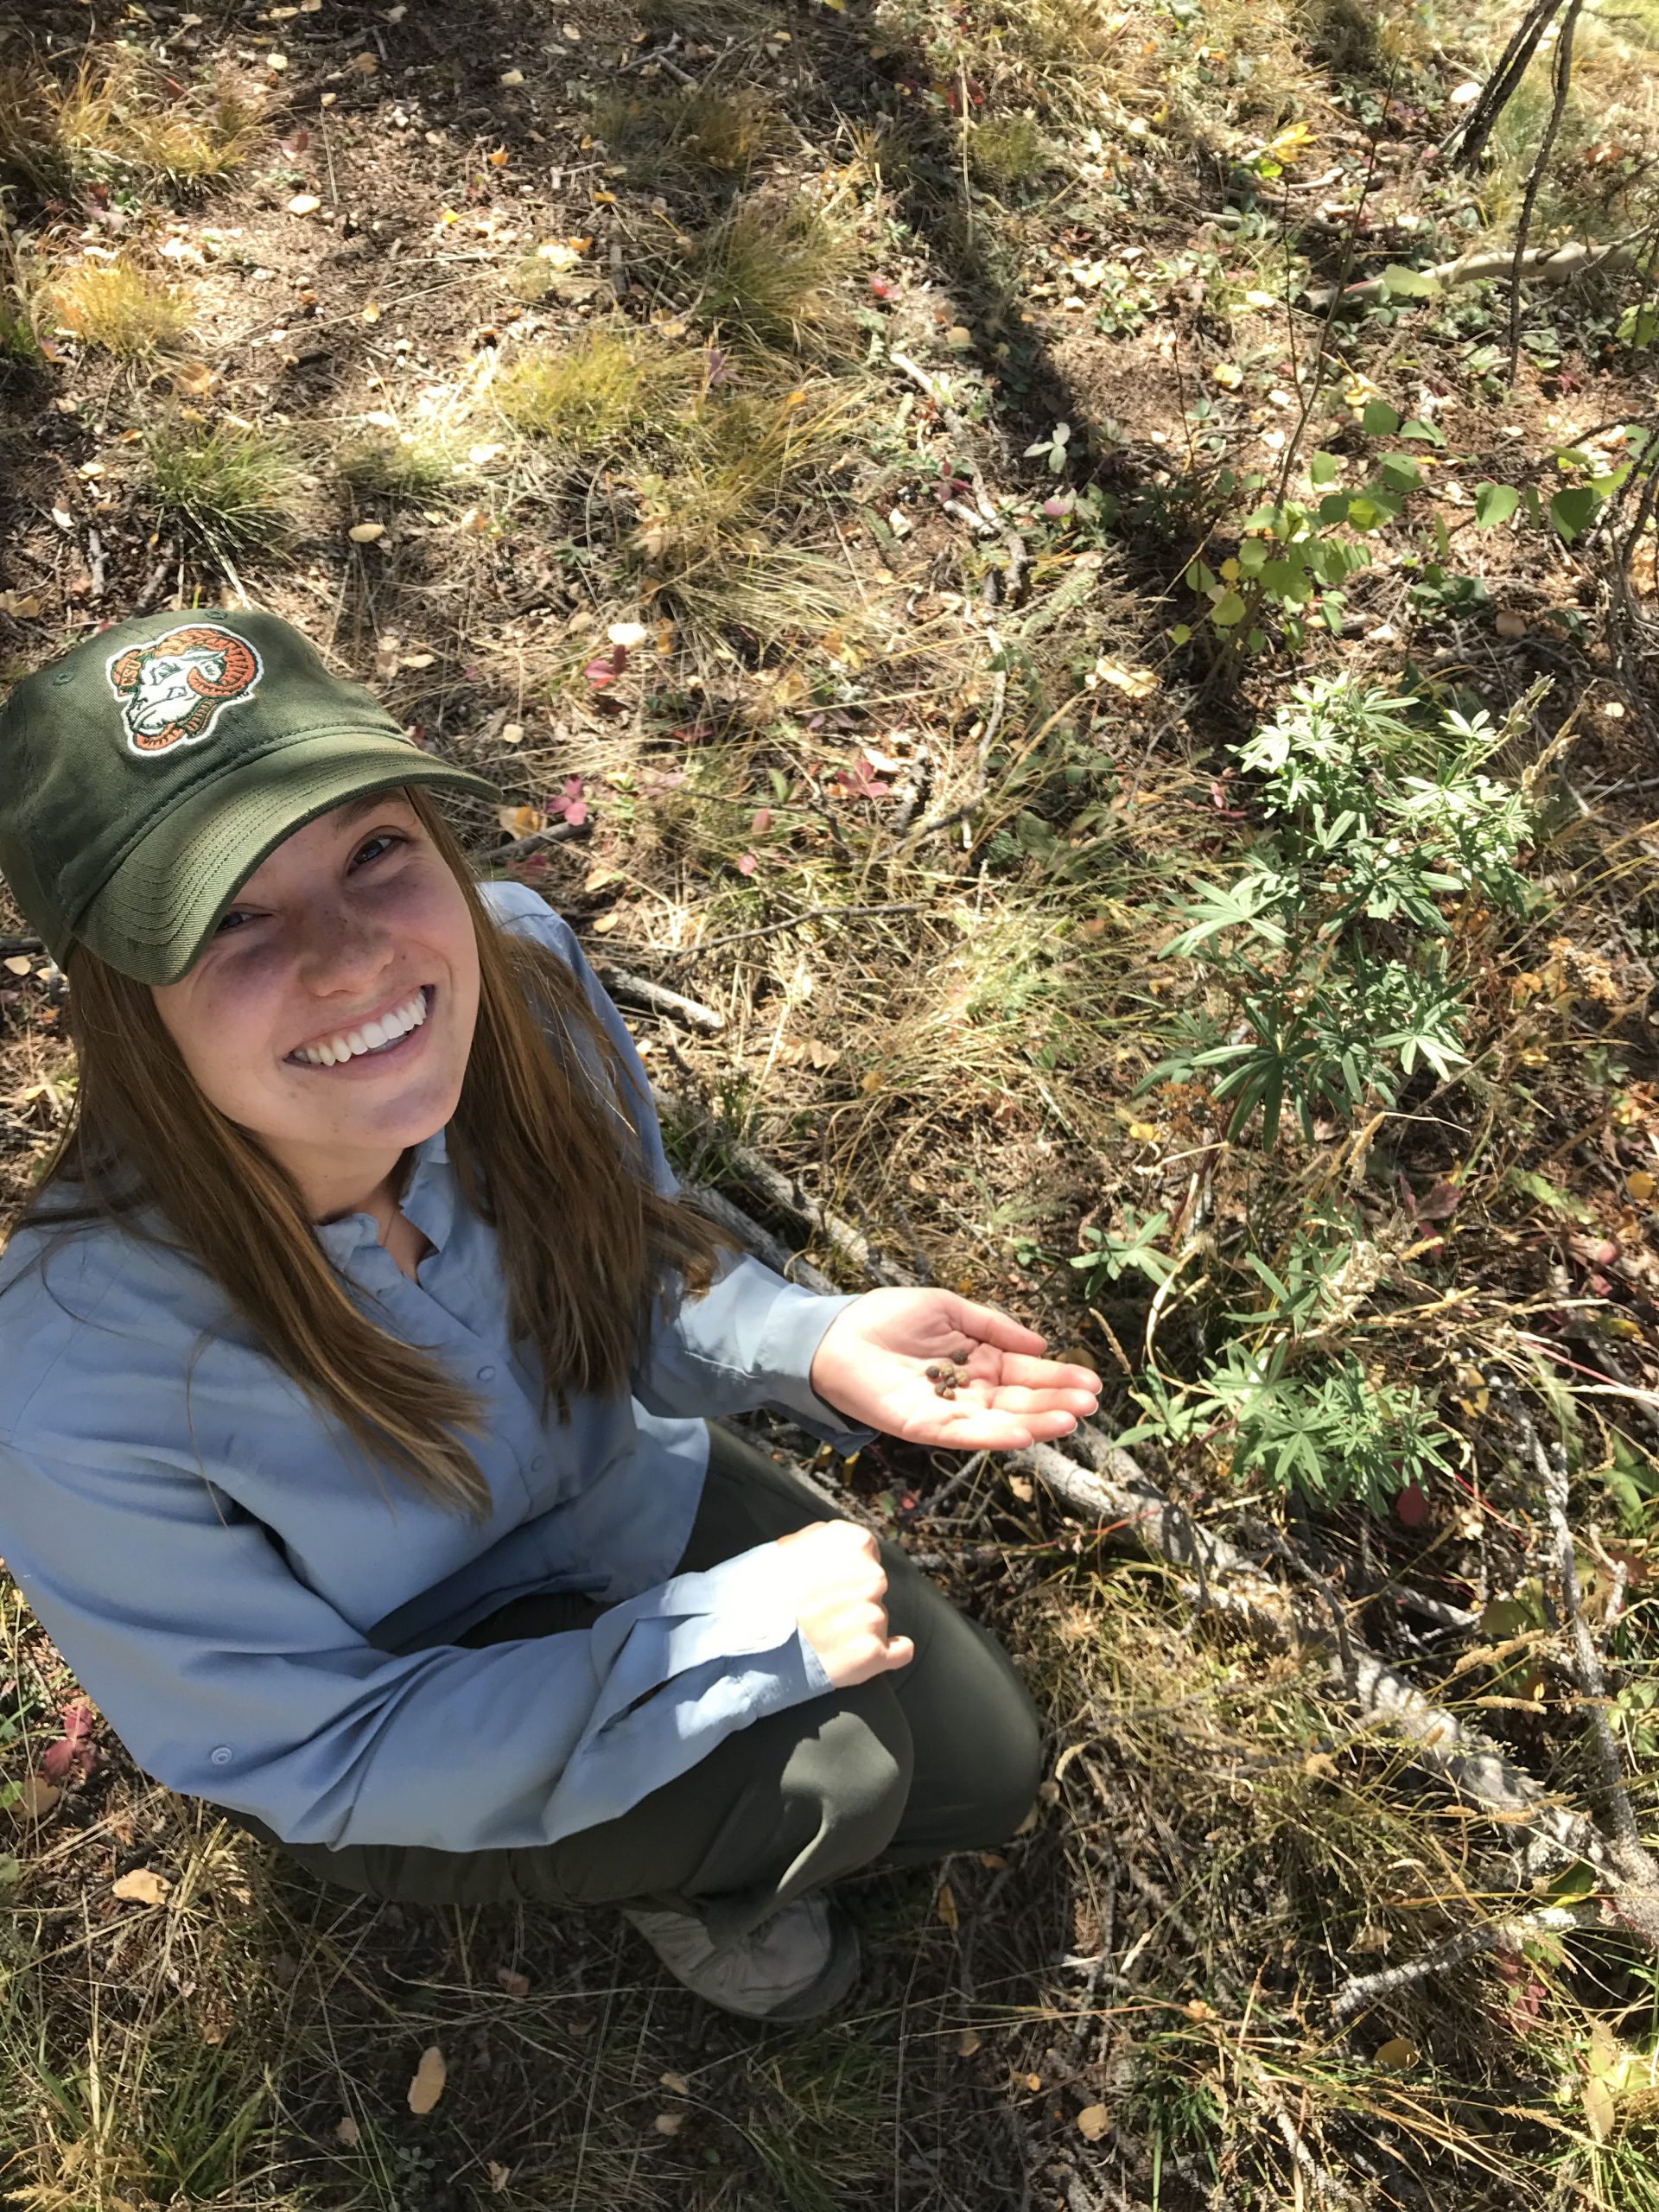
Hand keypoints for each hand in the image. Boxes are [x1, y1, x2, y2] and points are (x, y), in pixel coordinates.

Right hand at [772, 1520, 914, 1688]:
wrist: (743, 1639)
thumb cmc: (760, 1590)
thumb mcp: (789, 1546)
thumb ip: (825, 1541)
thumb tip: (844, 1545)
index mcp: (854, 1544)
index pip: (866, 1554)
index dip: (845, 1571)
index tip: (826, 1585)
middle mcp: (872, 1576)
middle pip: (872, 1587)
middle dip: (851, 1599)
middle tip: (819, 1613)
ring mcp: (874, 1616)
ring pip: (876, 1620)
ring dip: (856, 1629)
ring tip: (820, 1637)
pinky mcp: (873, 1654)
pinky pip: (900, 1652)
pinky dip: (889, 1654)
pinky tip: (864, 1655)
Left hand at [808, 1288, 1101, 1450]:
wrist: (834, 1336)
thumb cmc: (887, 1317)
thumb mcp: (949, 1308)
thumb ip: (994, 1326)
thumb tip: (1041, 1342)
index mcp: (978, 1360)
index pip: (1027, 1371)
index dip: (1058, 1377)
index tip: (1092, 1382)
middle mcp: (969, 1390)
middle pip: (1021, 1399)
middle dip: (1057, 1401)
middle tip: (1091, 1403)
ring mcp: (949, 1411)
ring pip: (1001, 1421)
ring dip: (1037, 1421)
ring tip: (1071, 1418)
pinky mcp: (925, 1427)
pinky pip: (966, 1434)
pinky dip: (995, 1436)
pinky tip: (1024, 1433)